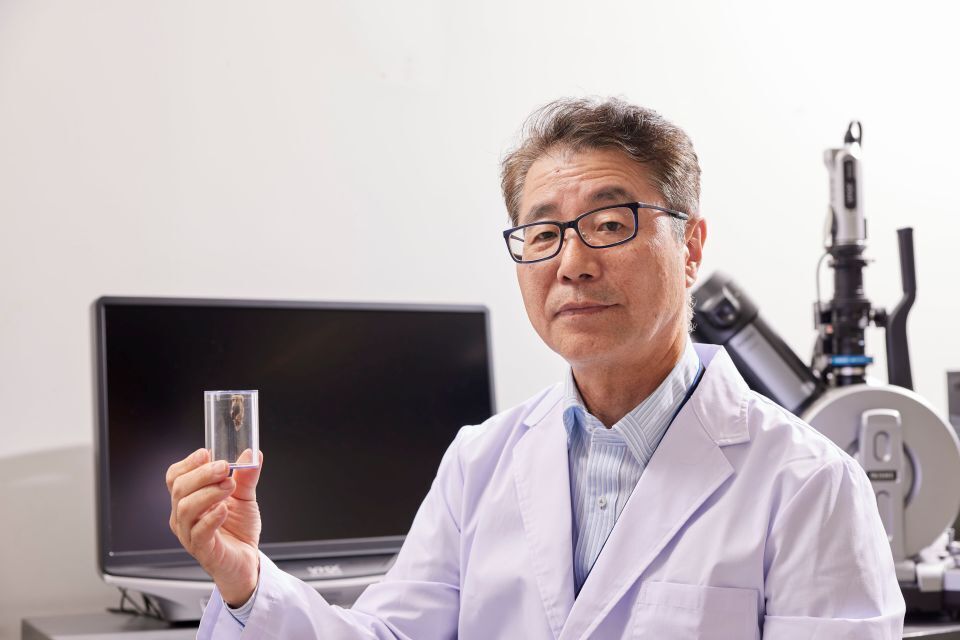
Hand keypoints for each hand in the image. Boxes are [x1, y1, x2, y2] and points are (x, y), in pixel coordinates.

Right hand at [166, 448, 263, 605]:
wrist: (246, 560)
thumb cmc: (239, 529)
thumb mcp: (245, 497)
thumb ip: (246, 477)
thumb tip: (252, 454)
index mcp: (189, 499)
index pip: (175, 477)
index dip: (188, 463)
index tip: (206, 453)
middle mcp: (183, 516)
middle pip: (179, 489)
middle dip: (202, 474)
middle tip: (224, 467)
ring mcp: (189, 533)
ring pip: (186, 508)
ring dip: (208, 492)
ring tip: (229, 486)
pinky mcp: (201, 549)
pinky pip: (199, 532)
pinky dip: (211, 517)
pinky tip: (224, 509)